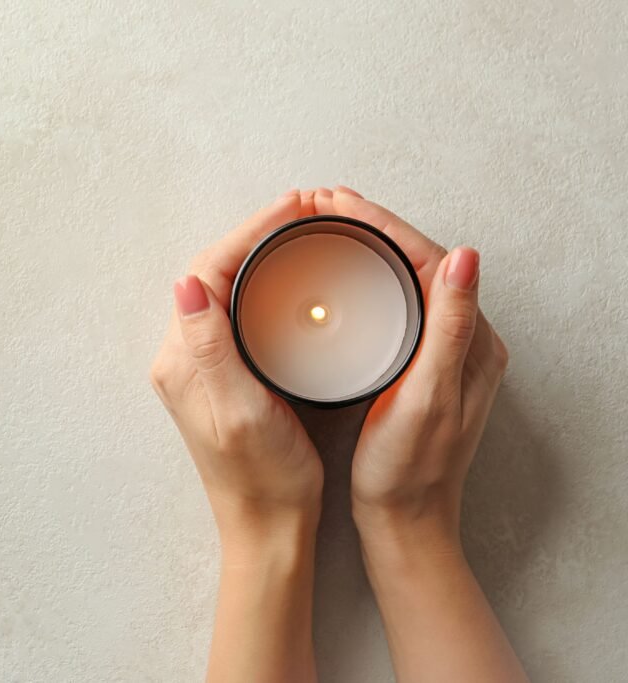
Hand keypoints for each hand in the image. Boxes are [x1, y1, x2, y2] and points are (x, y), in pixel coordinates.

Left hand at [149, 189, 324, 550]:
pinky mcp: (220, 376)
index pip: (207, 272)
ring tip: (297, 231)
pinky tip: (286, 279)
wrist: (268, 526)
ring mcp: (200, 367)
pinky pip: (234, 312)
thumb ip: (211, 347)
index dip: (249, 233)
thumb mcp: (240, 411)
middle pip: (211, 272)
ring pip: (223, 289)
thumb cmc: (263, 478)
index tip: (292, 209)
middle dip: (253, 234)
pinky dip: (259, 285)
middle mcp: (182, 359)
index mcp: (182, 362)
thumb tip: (187, 283)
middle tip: (302, 211)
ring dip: (256, 254)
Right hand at [310, 187, 508, 544]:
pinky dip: (366, 280)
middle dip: (370, 226)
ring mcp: (437, 352)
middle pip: (415, 261)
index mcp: (471, 341)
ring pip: (402, 280)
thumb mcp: (429, 398)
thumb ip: (448, 328)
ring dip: (366, 248)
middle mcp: (460, 340)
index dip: (383, 224)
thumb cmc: (410, 469)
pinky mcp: (415, 366)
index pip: (429, 259)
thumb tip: (465, 256)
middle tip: (322, 204)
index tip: (339, 202)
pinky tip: (340, 277)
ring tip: (325, 226)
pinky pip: (393, 304)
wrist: (404, 519)